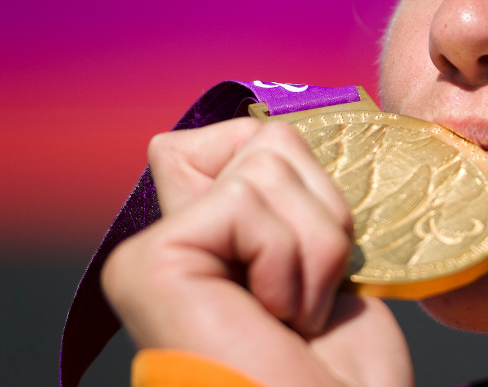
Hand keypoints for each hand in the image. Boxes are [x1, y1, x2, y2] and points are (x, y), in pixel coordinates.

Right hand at [103, 119, 412, 386]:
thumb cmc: (338, 374)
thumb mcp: (324, 263)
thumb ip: (284, 198)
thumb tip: (270, 126)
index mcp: (215, 238)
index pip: (254, 135)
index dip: (311, 177)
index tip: (324, 257)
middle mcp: (174, 240)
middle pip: (265, 136)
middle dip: (323, 210)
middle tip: (312, 291)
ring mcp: (154, 252)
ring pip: (265, 161)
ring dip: (317, 246)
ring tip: (297, 313)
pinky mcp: (149, 262)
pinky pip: (246, 203)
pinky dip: (289, 260)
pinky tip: (277, 319)